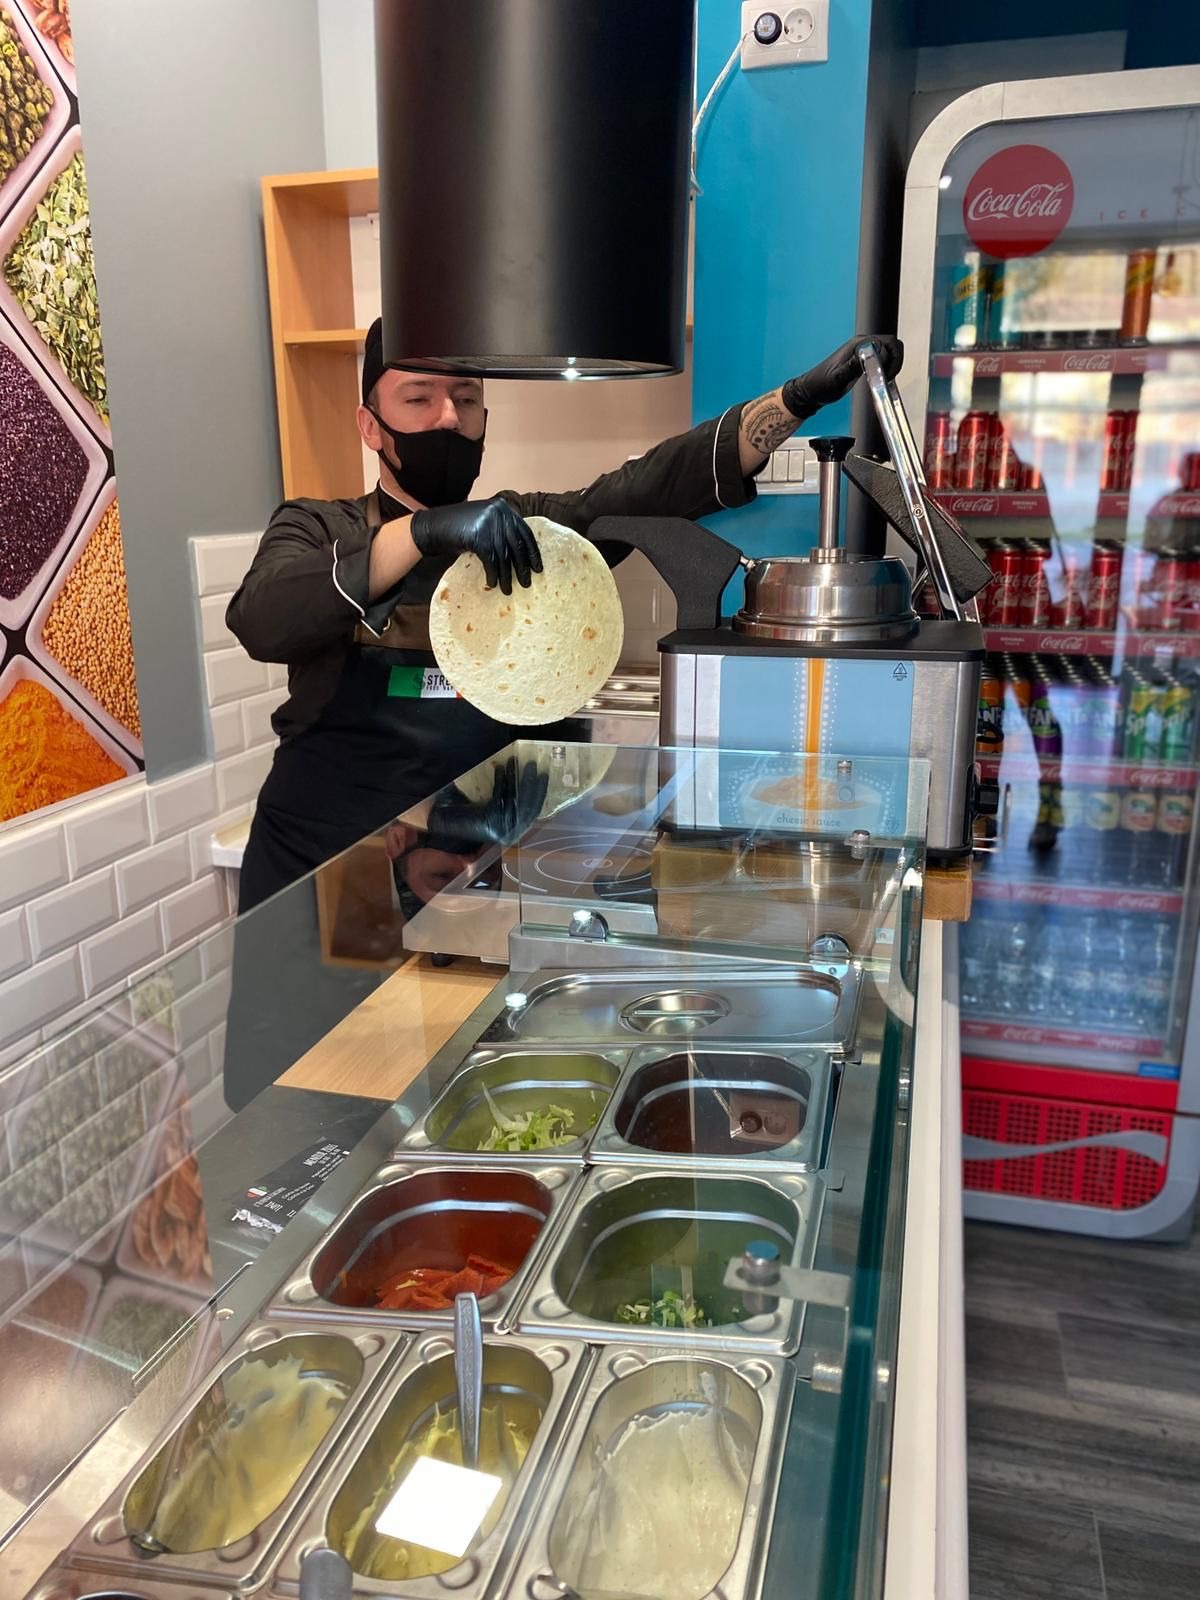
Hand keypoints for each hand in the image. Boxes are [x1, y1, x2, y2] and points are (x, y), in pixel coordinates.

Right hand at [410, 498, 542, 594]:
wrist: (434, 527)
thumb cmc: (460, 529)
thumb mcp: (485, 524)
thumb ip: (502, 531)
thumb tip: (522, 556)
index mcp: (504, 508)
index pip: (525, 533)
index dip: (533, 552)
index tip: (538, 568)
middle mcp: (499, 513)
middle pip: (517, 545)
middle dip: (523, 567)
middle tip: (527, 583)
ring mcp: (489, 524)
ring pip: (504, 556)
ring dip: (507, 576)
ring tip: (508, 590)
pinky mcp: (479, 536)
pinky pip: (491, 560)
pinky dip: (493, 574)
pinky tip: (493, 584)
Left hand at [425, 755, 550, 847]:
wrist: (441, 825)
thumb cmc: (461, 816)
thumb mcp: (487, 806)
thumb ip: (502, 795)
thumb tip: (515, 771)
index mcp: (510, 829)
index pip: (531, 810)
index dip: (539, 792)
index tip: (543, 774)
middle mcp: (509, 831)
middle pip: (528, 805)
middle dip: (533, 783)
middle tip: (535, 764)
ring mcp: (501, 827)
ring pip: (516, 799)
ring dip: (519, 779)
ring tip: (520, 761)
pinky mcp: (491, 821)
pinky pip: (500, 796)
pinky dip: (502, 780)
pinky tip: (501, 767)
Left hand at [781, 334, 903, 421]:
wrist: (811, 391)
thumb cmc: (821, 385)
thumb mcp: (837, 379)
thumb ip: (852, 366)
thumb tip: (868, 355)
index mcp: (857, 345)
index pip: (887, 342)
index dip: (891, 358)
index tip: (885, 375)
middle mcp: (862, 345)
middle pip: (891, 344)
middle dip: (896, 360)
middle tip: (888, 377)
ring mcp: (863, 352)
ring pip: (889, 351)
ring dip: (893, 364)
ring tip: (885, 379)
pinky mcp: (863, 361)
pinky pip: (883, 359)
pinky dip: (888, 368)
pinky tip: (881, 380)